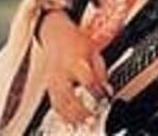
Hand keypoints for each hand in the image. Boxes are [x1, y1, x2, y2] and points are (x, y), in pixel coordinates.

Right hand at [39, 10, 110, 125]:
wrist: (56, 36)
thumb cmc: (76, 42)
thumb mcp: (94, 51)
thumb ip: (101, 71)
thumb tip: (108, 91)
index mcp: (75, 61)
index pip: (87, 79)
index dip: (97, 90)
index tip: (105, 97)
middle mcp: (62, 72)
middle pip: (69, 96)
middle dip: (81, 110)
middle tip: (93, 116)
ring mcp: (53, 80)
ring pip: (59, 104)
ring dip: (71, 116)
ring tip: (84, 121)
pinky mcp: (49, 86)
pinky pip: (54, 104)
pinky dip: (63, 115)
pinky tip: (72, 120)